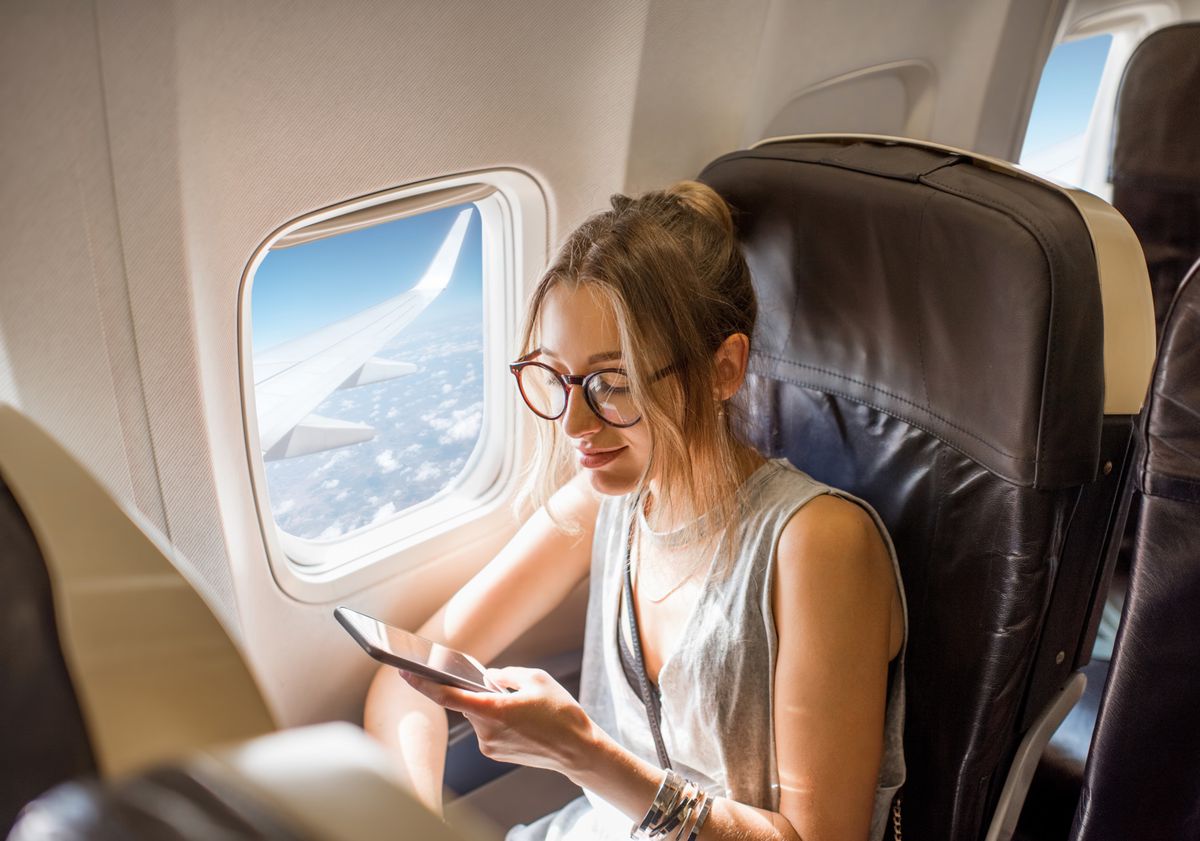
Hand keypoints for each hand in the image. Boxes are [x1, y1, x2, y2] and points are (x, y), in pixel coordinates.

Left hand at [399, 667, 595, 777]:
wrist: (578, 750)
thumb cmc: (561, 713)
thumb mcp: (536, 679)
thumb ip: (506, 674)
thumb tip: (488, 678)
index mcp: (494, 710)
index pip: (448, 696)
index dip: (424, 683)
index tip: (406, 671)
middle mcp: (486, 732)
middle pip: (467, 703)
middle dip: (480, 692)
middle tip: (507, 688)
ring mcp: (490, 745)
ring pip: (478, 715)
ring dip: (491, 706)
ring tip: (523, 708)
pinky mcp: (495, 753)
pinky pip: (487, 727)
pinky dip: (497, 718)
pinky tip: (521, 719)